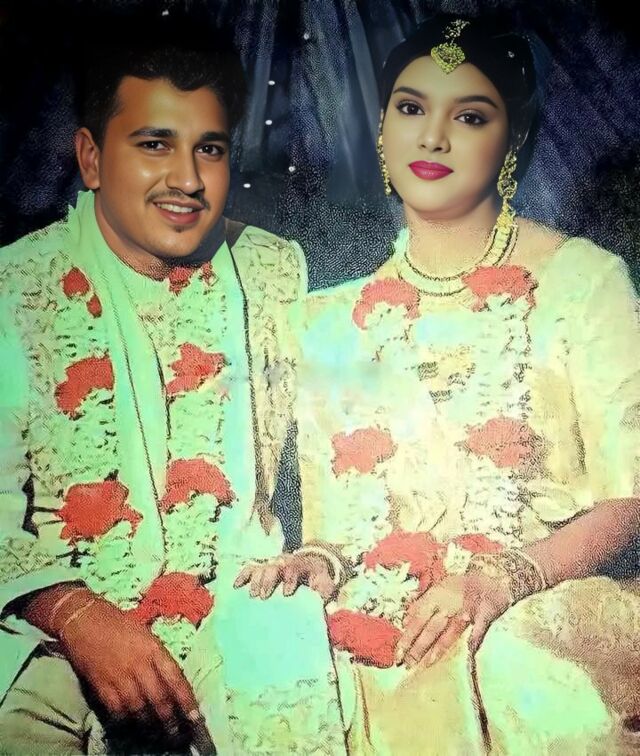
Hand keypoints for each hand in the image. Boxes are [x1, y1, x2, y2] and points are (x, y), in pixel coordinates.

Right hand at [57, 596, 203, 748]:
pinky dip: (125, 720)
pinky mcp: (101, 685)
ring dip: (149, 724)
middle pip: (159, 698)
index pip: (175, 679)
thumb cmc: (118, 622)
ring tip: (157, 735)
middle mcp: (139, 664)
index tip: (195, 718)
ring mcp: (119, 676)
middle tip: (177, 735)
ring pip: (139, 708)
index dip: (186, 701)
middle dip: (170, 720)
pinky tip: (131, 726)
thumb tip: (170, 680)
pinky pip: (116, 709)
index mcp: (154, 648)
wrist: (84, 618)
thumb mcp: (145, 634)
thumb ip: (157, 656)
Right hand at [234, 552, 335, 600]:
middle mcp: (285, 562)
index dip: (289, 579)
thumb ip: (326, 596)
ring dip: (255, 579)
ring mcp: (273, 564)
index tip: (286, 594)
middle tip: (263, 596)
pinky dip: (243, 575)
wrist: (314, 565)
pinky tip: (236, 586)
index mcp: (301, 565)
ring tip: (251, 595)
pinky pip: (251, 568)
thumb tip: (329, 610)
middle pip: (274, 566)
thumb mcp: (326, 586)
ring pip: (262, 566)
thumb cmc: (319, 580)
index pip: (294, 568)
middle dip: (267, 580)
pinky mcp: (264, 568)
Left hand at [395, 573, 510, 668]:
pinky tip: (468, 653)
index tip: (397, 654)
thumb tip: (405, 621)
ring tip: (424, 665)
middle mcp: (448, 603)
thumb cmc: (462, 585)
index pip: (417, 619)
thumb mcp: (438, 589)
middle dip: (418, 648)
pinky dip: (473, 641)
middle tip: (406, 665)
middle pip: (430, 629)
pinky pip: (477, 631)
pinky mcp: (484, 615)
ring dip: (436, 650)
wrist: (492, 576)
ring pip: (449, 633)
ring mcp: (466, 611)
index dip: (407, 637)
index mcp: (435, 596)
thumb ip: (421, 605)